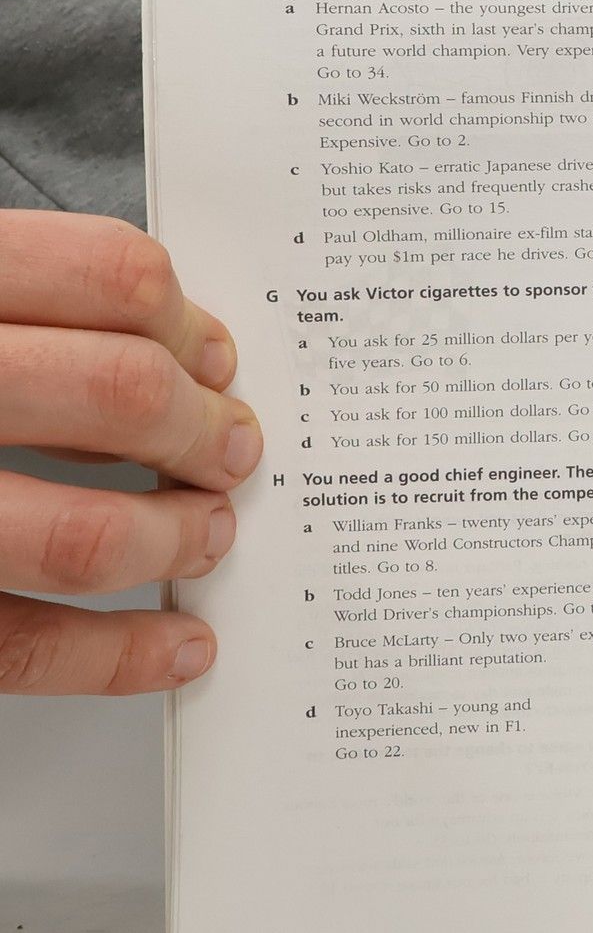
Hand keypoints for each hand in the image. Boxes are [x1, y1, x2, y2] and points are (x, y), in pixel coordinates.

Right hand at [0, 211, 259, 693]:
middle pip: (118, 394)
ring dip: (172, 539)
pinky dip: (118, 656)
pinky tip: (175, 645)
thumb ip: (14, 300)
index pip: (108, 276)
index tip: (215, 360)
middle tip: (231, 449)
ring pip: (78, 534)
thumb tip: (169, 348)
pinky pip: (17, 644)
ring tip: (204, 532)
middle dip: (201, 431)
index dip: (188, 322)